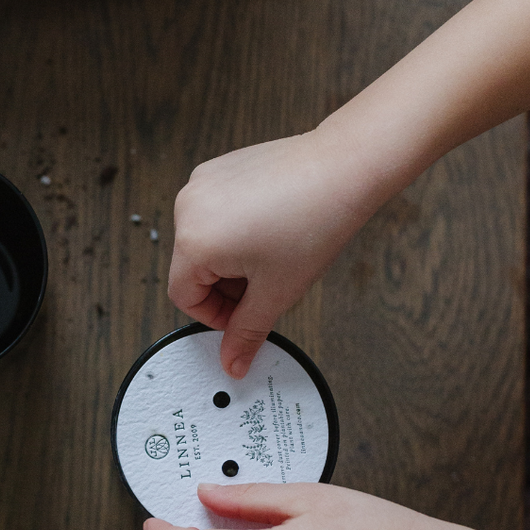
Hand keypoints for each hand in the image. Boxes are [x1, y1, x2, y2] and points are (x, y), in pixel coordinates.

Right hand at [169, 130, 375, 377]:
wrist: (345, 167)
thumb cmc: (314, 221)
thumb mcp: (276, 293)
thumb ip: (246, 333)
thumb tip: (232, 362)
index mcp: (193, 241)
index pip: (184, 298)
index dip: (215, 316)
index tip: (244, 315)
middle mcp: (188, 208)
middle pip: (192, 269)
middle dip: (225, 286)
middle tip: (264, 285)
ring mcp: (201, 184)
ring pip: (203, 242)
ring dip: (230, 259)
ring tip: (270, 254)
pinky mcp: (218, 169)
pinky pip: (214, 214)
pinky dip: (235, 229)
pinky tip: (269, 227)